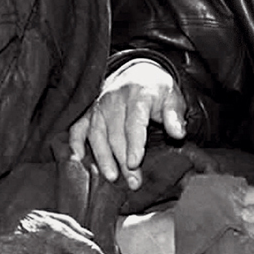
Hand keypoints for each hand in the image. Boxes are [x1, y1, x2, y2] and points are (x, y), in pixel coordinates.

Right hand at [69, 61, 186, 189]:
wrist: (138, 71)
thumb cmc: (156, 89)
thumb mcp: (172, 96)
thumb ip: (175, 115)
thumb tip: (179, 133)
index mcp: (138, 95)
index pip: (134, 122)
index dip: (134, 144)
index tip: (135, 163)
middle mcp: (114, 99)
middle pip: (116, 133)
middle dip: (123, 159)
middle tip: (133, 182)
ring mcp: (99, 104)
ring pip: (97, 133)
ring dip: (103, 157)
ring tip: (111, 176)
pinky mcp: (89, 110)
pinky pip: (78, 126)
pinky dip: (75, 142)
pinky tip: (78, 158)